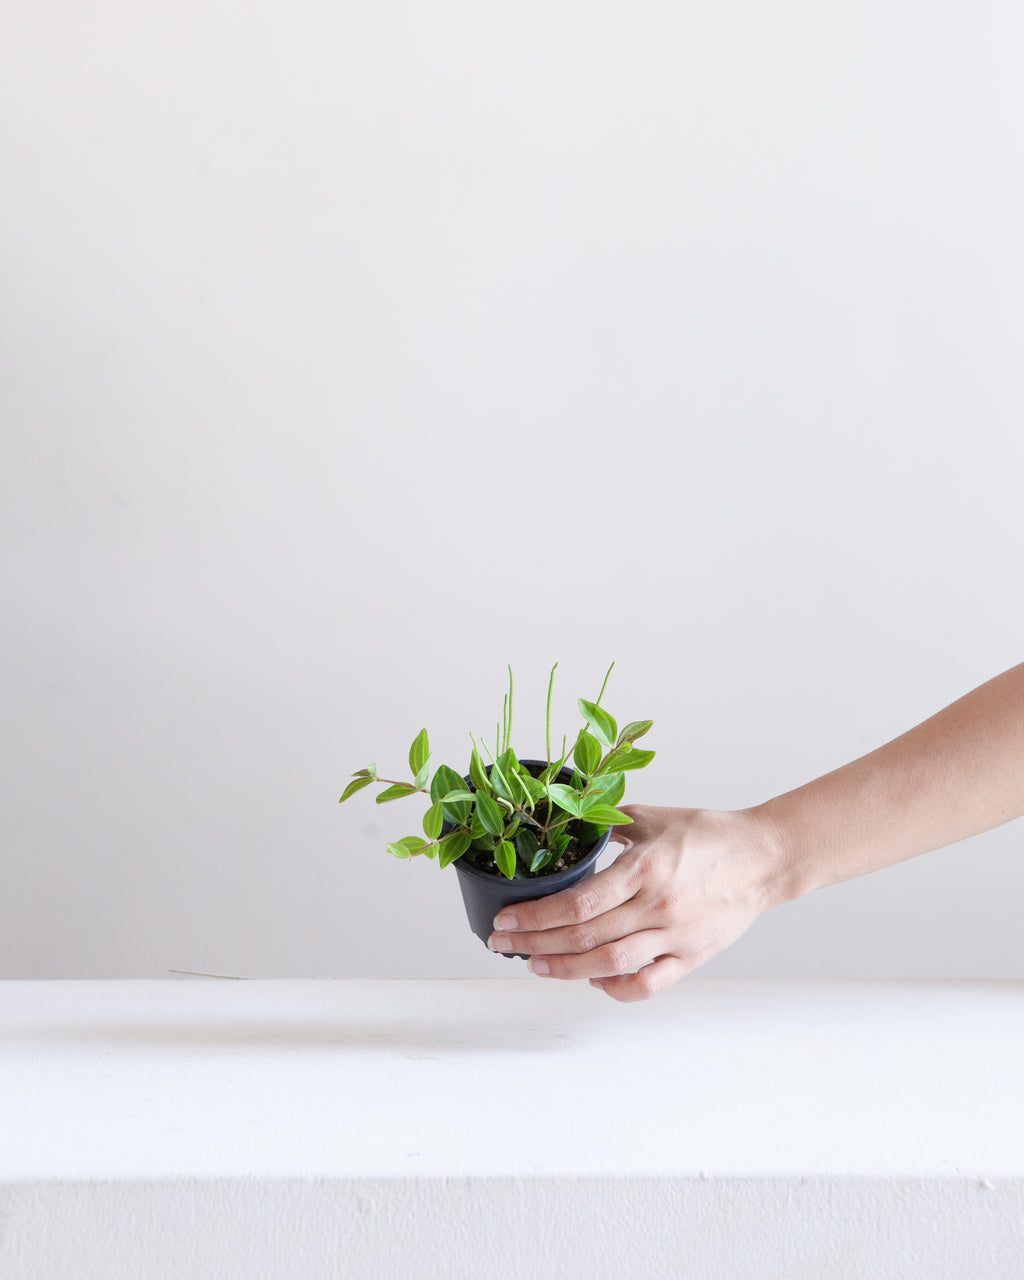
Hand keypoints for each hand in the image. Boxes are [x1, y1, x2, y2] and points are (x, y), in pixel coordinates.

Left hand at [487, 805, 788, 1001]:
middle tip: (503, 942)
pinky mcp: (693, 957)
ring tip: (535, 964)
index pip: (577, 904)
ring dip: (564, 969)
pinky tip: (591, 979)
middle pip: (583, 937)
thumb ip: (612, 823)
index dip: (535, 917)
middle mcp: (657, 907)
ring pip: (608, 964)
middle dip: (535, 943)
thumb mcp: (655, 818)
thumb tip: (573, 821)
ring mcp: (675, 936)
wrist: (765, 857)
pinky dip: (615, 988)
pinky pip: (648, 984)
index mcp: (645, 869)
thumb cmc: (711, 834)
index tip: (507, 918)